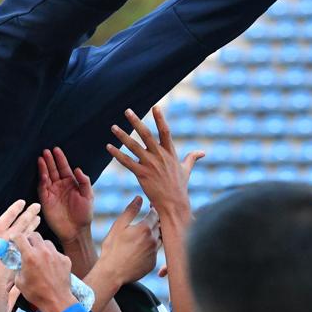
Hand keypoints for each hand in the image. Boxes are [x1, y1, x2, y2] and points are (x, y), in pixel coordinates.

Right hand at [0, 201, 40, 301]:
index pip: (8, 216)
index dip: (16, 208)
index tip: (23, 202)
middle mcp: (8, 239)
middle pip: (22, 223)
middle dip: (29, 213)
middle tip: (37, 206)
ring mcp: (16, 249)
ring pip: (27, 234)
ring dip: (33, 225)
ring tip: (38, 219)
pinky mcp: (19, 259)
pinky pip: (28, 247)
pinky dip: (33, 242)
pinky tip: (36, 240)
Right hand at [13, 232, 78, 311]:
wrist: (57, 301)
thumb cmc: (36, 293)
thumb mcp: (20, 282)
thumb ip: (18, 268)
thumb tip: (17, 263)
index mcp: (30, 256)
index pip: (20, 237)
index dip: (14, 237)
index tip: (13, 239)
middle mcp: (43, 252)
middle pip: (34, 235)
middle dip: (28, 239)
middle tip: (26, 246)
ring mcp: (56, 254)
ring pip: (46, 243)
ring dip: (40, 247)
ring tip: (39, 256)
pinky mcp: (65, 259)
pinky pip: (56, 252)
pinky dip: (51, 256)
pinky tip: (50, 266)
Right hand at [37, 148, 94, 243]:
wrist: (76, 231)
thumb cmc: (84, 214)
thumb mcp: (88, 196)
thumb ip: (84, 182)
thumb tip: (77, 169)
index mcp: (71, 183)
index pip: (64, 168)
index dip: (60, 158)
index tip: (56, 149)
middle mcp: (60, 186)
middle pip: (53, 170)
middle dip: (49, 160)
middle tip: (45, 150)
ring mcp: (52, 192)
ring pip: (46, 176)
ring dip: (44, 167)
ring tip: (41, 157)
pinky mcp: (45, 200)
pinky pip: (42, 188)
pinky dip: (42, 180)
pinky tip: (43, 173)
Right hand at [97, 196, 158, 285]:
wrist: (112, 272)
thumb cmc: (112, 248)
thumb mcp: (118, 226)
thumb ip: (130, 210)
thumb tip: (139, 198)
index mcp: (145, 228)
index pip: (155, 214)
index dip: (153, 209)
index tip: (150, 207)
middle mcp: (153, 240)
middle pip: (160, 225)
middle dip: (155, 220)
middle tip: (148, 219)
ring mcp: (154, 252)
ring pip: (160, 238)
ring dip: (155, 234)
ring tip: (144, 234)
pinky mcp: (153, 263)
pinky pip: (155, 252)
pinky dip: (151, 248)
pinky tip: (141, 248)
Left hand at [108, 106, 203, 228]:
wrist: (174, 204)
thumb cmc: (180, 187)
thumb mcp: (186, 170)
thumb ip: (192, 158)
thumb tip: (202, 152)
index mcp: (170, 153)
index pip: (165, 131)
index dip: (160, 118)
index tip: (155, 106)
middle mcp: (159, 156)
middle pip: (146, 135)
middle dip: (136, 122)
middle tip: (127, 111)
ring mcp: (150, 165)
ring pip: (133, 147)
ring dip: (122, 136)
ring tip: (113, 127)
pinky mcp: (141, 174)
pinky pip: (126, 162)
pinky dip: (117, 154)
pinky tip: (109, 147)